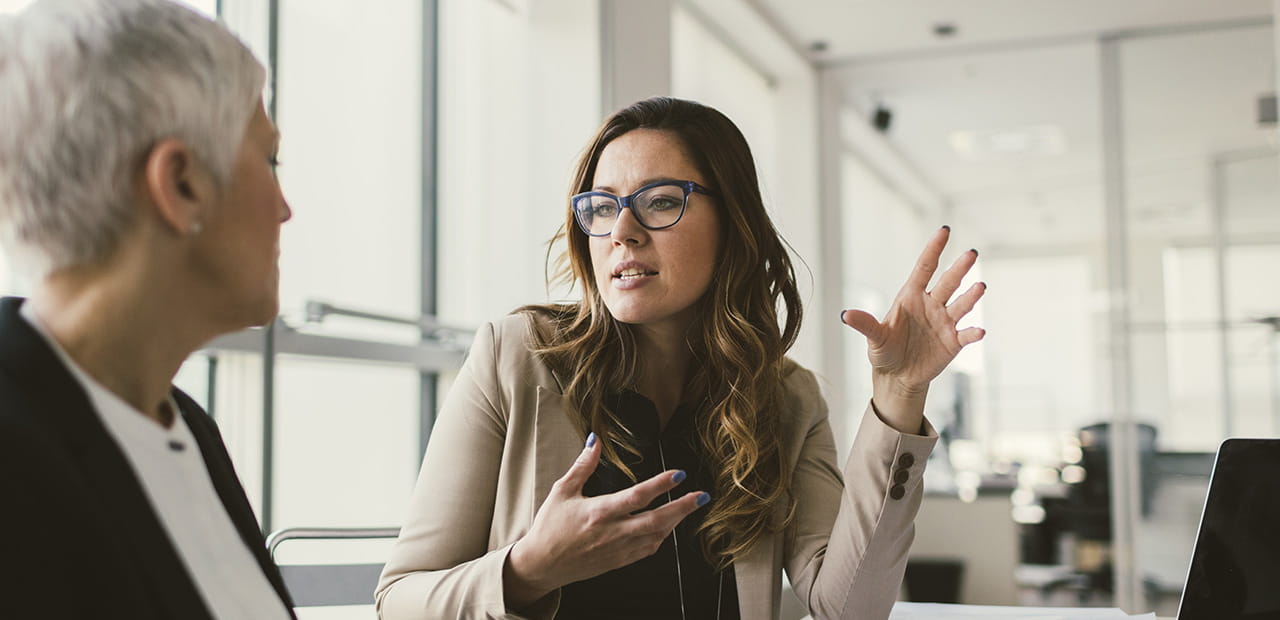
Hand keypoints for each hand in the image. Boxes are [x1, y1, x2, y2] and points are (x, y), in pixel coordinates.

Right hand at [503, 433, 709, 608]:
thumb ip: (583, 465)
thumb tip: (595, 440)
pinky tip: (666, 527)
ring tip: (689, 506)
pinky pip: (647, 550)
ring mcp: (617, 550)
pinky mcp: (618, 561)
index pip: (637, 496)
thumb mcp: (562, 491)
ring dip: (675, 521)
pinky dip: (661, 537)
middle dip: (683, 508)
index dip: (661, 485)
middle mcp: (612, 532)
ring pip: (656, 536)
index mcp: (599, 512)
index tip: (679, 474)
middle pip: (657, 520)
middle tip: (702, 496)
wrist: (542, 564)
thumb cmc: (550, 527)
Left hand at [840, 226, 985, 430]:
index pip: (924, 268)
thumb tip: (845, 315)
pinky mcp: (953, 342)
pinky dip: (973, 333)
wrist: (897, 375)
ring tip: (980, 287)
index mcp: (911, 296)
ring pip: (961, 305)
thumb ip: (865, 325)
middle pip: (948, 282)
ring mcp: (944, 322)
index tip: (944, 230)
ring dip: (971, 297)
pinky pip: (966, 335)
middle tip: (971, 254)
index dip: (934, 249)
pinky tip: (979, 331)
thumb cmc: (884, 350)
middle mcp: (931, 305)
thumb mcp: (874, 338)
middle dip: (959, 268)